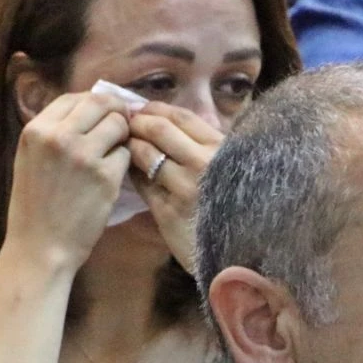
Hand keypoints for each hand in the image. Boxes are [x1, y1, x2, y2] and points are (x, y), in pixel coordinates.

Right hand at [3, 91, 132, 276]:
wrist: (39, 248)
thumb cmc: (33, 207)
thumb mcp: (30, 159)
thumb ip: (54, 132)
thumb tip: (88, 109)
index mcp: (36, 130)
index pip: (73, 97)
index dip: (91, 103)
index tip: (100, 115)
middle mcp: (58, 137)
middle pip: (100, 103)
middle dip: (113, 113)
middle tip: (117, 129)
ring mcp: (83, 155)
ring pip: (118, 125)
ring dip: (120, 137)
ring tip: (110, 156)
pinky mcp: (105, 176)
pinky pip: (126, 153)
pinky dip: (122, 163)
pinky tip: (110, 178)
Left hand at [126, 105, 224, 271]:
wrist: (238, 253)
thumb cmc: (234, 206)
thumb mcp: (228, 168)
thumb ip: (203, 146)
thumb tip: (166, 122)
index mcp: (222, 149)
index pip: (181, 116)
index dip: (155, 110)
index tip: (141, 111)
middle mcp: (204, 163)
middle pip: (159, 129)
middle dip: (137, 123)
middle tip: (125, 126)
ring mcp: (185, 187)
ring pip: (145, 154)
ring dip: (130, 146)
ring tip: (124, 147)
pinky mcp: (168, 211)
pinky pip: (141, 183)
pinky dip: (131, 172)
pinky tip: (128, 171)